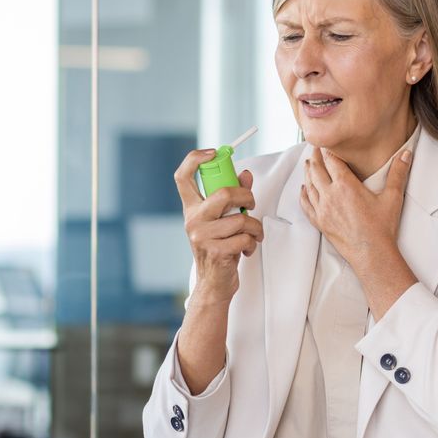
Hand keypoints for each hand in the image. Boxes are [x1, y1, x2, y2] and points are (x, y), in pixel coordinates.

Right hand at [174, 149, 263, 307]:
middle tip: (251, 205)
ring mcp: (202, 236)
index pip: (183, 176)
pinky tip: (246, 250)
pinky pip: (245, 238)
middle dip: (247, 196)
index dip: (195, 159)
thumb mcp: (224, 221)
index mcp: (192, 209)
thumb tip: (245, 174)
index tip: (213, 153)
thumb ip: (234, 198)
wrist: (214, 284)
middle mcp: (193, 220)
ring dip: (255, 227)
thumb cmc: (220, 249)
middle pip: (224, 193)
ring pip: (241, 218)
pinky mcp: (215, 252)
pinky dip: (252, 243)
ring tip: (253, 236)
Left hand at [300, 147, 411, 260]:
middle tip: (314, 148)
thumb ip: (398, 173)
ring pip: (309, 185)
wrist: (371, 254)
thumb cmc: (382, 227)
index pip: (331, 160)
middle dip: (315, 157)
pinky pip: (306, 204)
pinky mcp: (320, 222)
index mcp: (346, 185)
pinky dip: (304, 194)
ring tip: (309, 164)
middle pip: (316, 169)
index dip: (327, 149)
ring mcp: (322, 209)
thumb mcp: (392, 197)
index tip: (326, 142)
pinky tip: (304, 189)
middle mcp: (330, 195)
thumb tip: (405, 153)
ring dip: (308, 172)